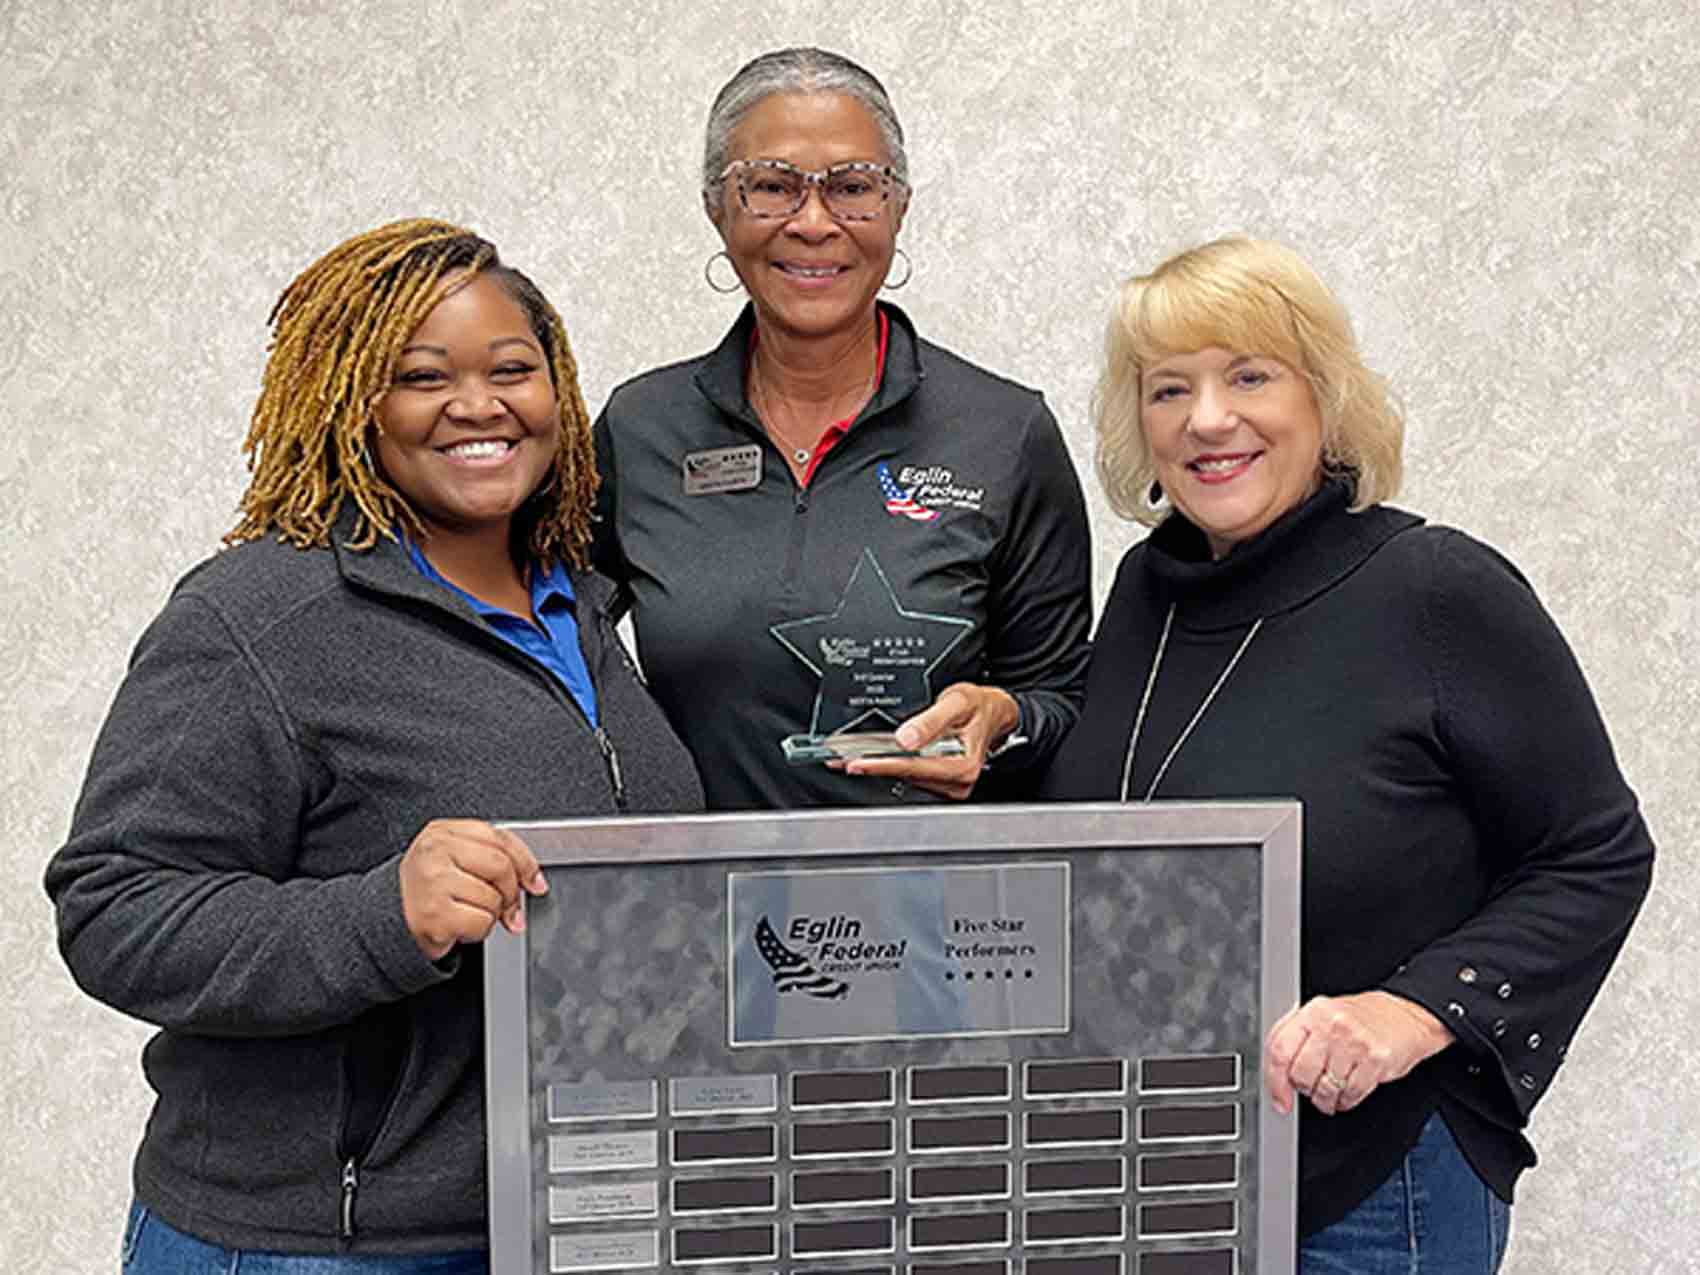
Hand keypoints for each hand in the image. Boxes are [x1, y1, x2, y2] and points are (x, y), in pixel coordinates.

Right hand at [398, 819, 548, 960]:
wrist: (387, 920)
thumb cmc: (428, 890)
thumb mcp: (454, 861)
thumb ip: (491, 859)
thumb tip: (532, 881)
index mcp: (442, 832)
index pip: (499, 838)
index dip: (526, 863)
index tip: (535, 882)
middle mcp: (435, 852)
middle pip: (501, 866)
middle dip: (511, 892)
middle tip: (505, 906)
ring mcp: (433, 882)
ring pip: (493, 898)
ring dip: (490, 914)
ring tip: (466, 912)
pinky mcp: (434, 914)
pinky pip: (481, 923)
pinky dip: (478, 931)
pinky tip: (459, 926)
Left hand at [842, 683, 1020, 800]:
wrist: (992, 711)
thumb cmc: (978, 705)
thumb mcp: (956, 702)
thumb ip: (930, 721)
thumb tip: (905, 739)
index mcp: (962, 765)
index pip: (913, 767)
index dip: (882, 764)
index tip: (857, 764)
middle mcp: (957, 781)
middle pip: (906, 775)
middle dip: (874, 766)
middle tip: (843, 761)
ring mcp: (950, 784)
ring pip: (906, 776)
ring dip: (882, 766)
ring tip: (857, 756)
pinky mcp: (942, 783)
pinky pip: (912, 775)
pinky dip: (894, 765)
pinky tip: (880, 757)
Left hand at [1263, 990, 1454, 1116]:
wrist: (1404, 1016)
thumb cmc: (1359, 1019)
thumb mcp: (1322, 1015)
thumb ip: (1295, 1035)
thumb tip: (1273, 1070)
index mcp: (1312, 1012)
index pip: (1279, 1049)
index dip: (1274, 1081)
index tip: (1279, 1099)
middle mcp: (1332, 1024)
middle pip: (1301, 1074)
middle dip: (1305, 1089)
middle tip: (1312, 1088)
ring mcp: (1354, 1042)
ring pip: (1325, 1088)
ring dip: (1326, 1100)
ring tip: (1331, 1093)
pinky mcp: (1375, 1060)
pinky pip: (1351, 1094)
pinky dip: (1346, 1101)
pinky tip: (1348, 1093)